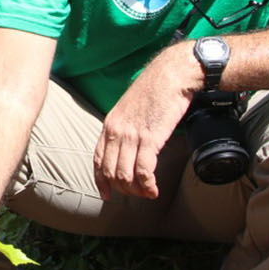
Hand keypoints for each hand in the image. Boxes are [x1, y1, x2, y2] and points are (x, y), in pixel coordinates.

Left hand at [93, 44, 196, 199]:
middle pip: (110, 172)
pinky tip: (154, 189)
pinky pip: (143, 171)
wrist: (172, 75)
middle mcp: (116, 131)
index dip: (101, 181)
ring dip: (136, 190)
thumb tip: (127, 147)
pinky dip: (148, 185)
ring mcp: (132, 135)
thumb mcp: (129, 108)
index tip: (107, 195)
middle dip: (122, 189)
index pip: (97, 160)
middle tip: (137, 194)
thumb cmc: (155, 89)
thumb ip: (125, 127)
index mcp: (110, 124)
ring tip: (147, 193)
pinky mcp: (150, 138)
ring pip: (125, 175)